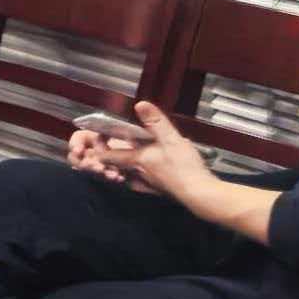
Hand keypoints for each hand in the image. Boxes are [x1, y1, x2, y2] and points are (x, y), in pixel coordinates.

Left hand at [80, 102, 218, 202]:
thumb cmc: (185, 167)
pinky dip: (142, 175)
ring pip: (128, 174)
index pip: (106, 155)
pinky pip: (142, 183)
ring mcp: (146, 185)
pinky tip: (152, 170)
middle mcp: (136, 174)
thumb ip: (155, 122)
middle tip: (117, 143)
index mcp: (136, 160)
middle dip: (113, 154)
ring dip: (127, 165)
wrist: (199, 193)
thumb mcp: (171, 138)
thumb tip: (140, 105)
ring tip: (134, 155)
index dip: (100, 147)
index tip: (101, 137)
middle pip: (115, 165)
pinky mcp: (158, 191)